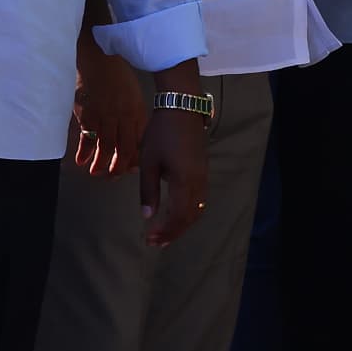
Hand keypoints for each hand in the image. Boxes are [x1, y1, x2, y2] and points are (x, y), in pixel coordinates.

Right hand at [71, 50, 147, 179]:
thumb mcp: (134, 95)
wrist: (98, 58)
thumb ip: (134, 117)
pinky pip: (86, 137)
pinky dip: (83, 151)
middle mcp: (123, 116)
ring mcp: (105, 116)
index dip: (135, 158)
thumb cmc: (117, 75)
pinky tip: (80, 160)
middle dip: (119, 166)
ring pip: (105, 146)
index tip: (131, 169)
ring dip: (101, 163)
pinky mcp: (87, 114)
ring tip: (96, 173)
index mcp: (137, 111)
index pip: (139, 141)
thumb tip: (133, 139)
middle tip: (113, 176)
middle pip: (124, 148)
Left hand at [140, 107, 207, 247]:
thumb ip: (148, 191)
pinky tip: (176, 212)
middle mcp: (198, 182)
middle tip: (156, 242)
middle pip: (191, 217)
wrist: (182, 108)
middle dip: (174, 232)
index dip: (166, 232)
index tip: (150, 240)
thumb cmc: (161, 134)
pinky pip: (199, 199)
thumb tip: (148, 216)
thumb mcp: (148, 162)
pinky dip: (188, 212)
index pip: (178, 216)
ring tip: (165, 232)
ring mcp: (203, 176)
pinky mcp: (203, 170)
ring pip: (198, 209)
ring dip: (182, 223)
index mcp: (184, 181)